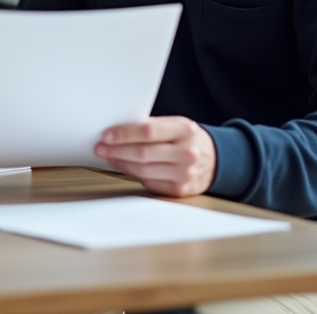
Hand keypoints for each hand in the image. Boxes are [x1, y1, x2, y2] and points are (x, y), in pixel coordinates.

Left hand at [95, 116, 216, 197]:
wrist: (216, 161)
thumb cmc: (189, 140)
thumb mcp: (177, 125)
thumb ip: (152, 127)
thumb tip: (118, 132)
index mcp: (184, 130)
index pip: (148, 131)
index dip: (124, 134)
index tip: (107, 135)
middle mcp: (187, 152)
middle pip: (143, 153)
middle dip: (117, 150)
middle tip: (100, 147)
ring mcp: (184, 173)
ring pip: (143, 170)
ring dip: (121, 162)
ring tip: (108, 155)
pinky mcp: (179, 190)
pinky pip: (149, 181)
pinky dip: (132, 174)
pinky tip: (124, 166)